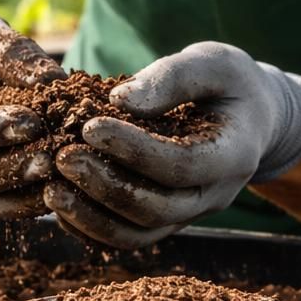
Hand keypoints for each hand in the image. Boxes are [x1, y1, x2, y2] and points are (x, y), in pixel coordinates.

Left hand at [45, 42, 300, 247]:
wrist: (249, 118)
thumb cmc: (229, 83)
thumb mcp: (212, 62)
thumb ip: (173, 77)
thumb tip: (120, 101)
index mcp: (234, 153)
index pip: (183, 164)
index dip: (135, 150)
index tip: (90, 126)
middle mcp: (214, 194)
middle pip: (158, 208)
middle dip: (106, 186)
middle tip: (62, 157)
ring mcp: (190, 214)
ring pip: (139, 234)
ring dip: (91, 217)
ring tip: (52, 189)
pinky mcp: (166, 220)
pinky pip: (128, 238)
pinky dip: (90, 229)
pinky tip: (60, 204)